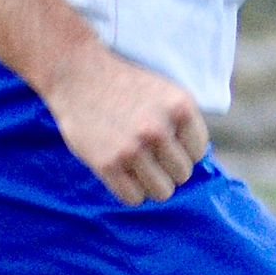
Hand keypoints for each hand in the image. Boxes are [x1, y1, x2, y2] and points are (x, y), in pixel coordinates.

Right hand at [44, 48, 210, 205]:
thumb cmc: (124, 87)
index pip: (198, 153)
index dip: (181, 151)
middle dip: (167, 168)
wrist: (77, 75)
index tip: (164, 143)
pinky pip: (133, 198)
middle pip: (182, 175)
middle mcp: (159, 129)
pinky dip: (129, 191)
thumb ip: (182, 125)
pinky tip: (121, 172)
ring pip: (162, 192)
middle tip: (148, 155)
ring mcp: (132, 148)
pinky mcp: (107, 164)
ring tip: (136, 167)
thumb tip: (195, 166)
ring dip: (150, 184)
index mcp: (180, 107)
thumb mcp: (164, 94)